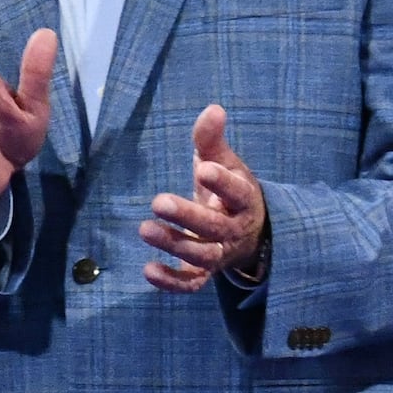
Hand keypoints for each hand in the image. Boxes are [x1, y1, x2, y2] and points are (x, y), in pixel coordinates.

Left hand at [143, 105, 267, 291]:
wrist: (248, 234)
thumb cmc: (227, 190)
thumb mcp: (223, 163)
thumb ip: (212, 140)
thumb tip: (213, 108)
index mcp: (244, 199)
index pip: (237, 192)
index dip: (222, 183)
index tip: (204, 169)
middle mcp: (234, 230)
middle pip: (214, 227)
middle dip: (188, 216)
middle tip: (158, 201)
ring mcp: (220, 255)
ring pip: (201, 255)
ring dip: (174, 244)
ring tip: (145, 228)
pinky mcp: (204, 274)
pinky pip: (191, 284)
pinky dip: (171, 281)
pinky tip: (147, 269)